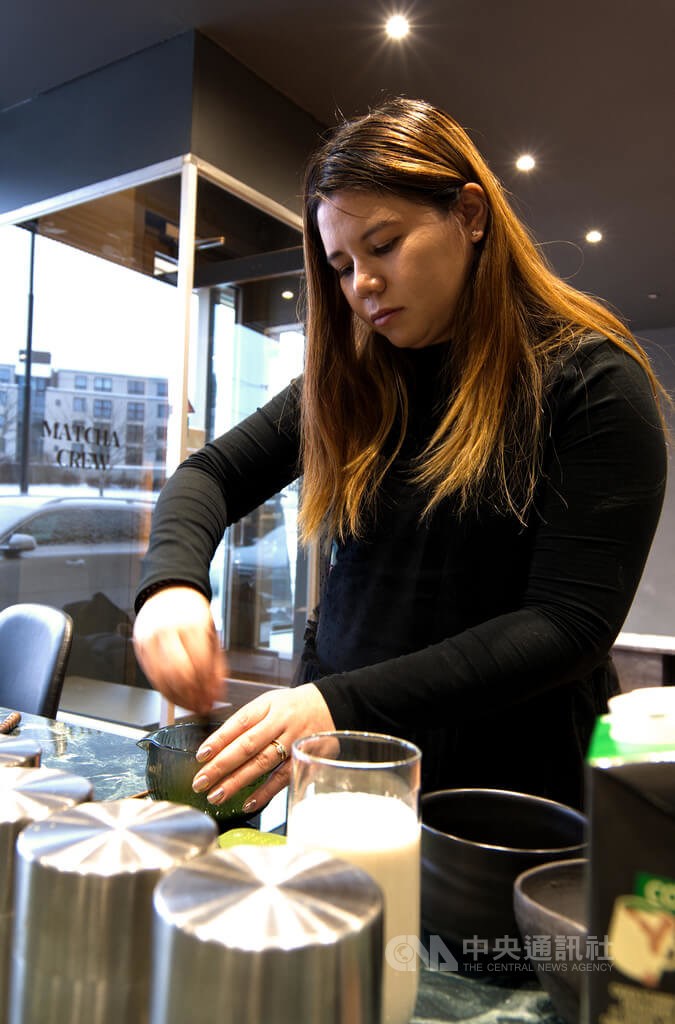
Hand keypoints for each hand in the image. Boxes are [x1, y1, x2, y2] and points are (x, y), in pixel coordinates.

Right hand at [132, 586, 224, 713]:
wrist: (169, 592)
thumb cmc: (192, 613)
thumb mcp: (212, 634)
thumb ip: (217, 665)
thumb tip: (217, 694)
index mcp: (191, 625)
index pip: (199, 664)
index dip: (206, 688)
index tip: (212, 701)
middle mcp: (167, 631)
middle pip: (179, 675)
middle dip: (192, 697)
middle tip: (201, 708)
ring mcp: (150, 639)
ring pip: (162, 680)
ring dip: (178, 699)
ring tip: (190, 706)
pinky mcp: (139, 647)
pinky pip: (152, 676)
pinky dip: (165, 691)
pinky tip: (176, 697)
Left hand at [190, 684, 334, 810]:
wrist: (331, 705)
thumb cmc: (292, 707)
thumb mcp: (268, 702)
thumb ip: (245, 722)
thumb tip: (215, 746)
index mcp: (267, 705)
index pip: (239, 722)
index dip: (219, 739)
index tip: (201, 755)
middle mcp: (280, 722)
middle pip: (247, 745)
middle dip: (221, 765)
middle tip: (200, 781)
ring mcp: (293, 741)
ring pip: (262, 763)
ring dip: (237, 781)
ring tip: (216, 795)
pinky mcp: (303, 759)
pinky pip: (282, 778)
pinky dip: (265, 792)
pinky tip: (248, 803)